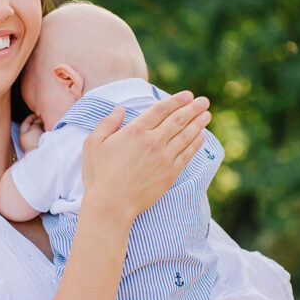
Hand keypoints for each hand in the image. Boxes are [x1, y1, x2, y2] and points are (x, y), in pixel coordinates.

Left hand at [19, 112, 43, 151]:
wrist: (41, 154)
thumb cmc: (36, 142)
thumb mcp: (34, 128)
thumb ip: (35, 123)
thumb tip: (38, 122)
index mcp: (22, 135)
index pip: (25, 123)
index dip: (31, 117)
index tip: (37, 113)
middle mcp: (27, 139)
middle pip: (32, 127)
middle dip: (38, 122)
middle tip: (44, 118)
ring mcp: (33, 143)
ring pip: (37, 132)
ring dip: (42, 127)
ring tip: (47, 123)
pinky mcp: (39, 146)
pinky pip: (42, 136)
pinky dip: (45, 132)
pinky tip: (49, 130)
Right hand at [81, 91, 210, 227]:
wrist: (111, 205)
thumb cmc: (99, 175)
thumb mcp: (93, 144)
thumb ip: (107, 123)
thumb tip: (120, 109)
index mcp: (135, 131)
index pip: (161, 109)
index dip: (176, 100)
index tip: (187, 95)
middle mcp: (153, 141)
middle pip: (178, 119)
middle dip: (193, 108)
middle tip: (203, 101)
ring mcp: (164, 158)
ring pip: (186, 135)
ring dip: (199, 123)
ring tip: (207, 114)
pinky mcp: (170, 173)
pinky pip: (188, 154)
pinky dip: (196, 143)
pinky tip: (202, 136)